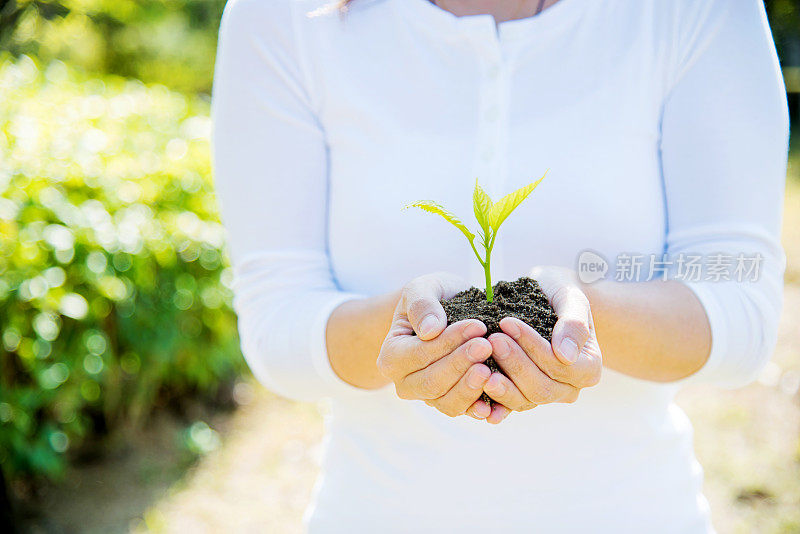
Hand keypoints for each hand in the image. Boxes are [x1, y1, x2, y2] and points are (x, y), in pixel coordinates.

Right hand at [377, 272, 494, 418]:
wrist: (447, 312)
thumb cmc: (432, 298)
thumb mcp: (422, 288)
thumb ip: (422, 304)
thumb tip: (430, 330)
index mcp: (392, 356)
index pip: (419, 355)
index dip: (447, 343)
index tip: (476, 325)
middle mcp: (406, 383)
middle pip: (431, 383)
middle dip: (460, 364)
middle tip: (487, 345)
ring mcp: (429, 397)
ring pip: (447, 403)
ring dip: (470, 387)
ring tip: (491, 369)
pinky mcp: (453, 403)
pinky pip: (465, 412)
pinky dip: (481, 408)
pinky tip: (495, 399)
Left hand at [477, 266, 602, 423]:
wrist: (543, 297)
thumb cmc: (558, 293)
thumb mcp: (571, 298)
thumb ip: (573, 324)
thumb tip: (566, 356)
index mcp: (587, 368)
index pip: (560, 366)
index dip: (533, 347)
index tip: (507, 323)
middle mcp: (568, 388)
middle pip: (541, 388)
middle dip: (515, 364)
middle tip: (492, 340)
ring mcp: (544, 395)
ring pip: (523, 401)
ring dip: (501, 385)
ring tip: (479, 363)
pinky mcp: (521, 396)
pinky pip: (507, 406)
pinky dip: (492, 405)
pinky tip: (476, 397)